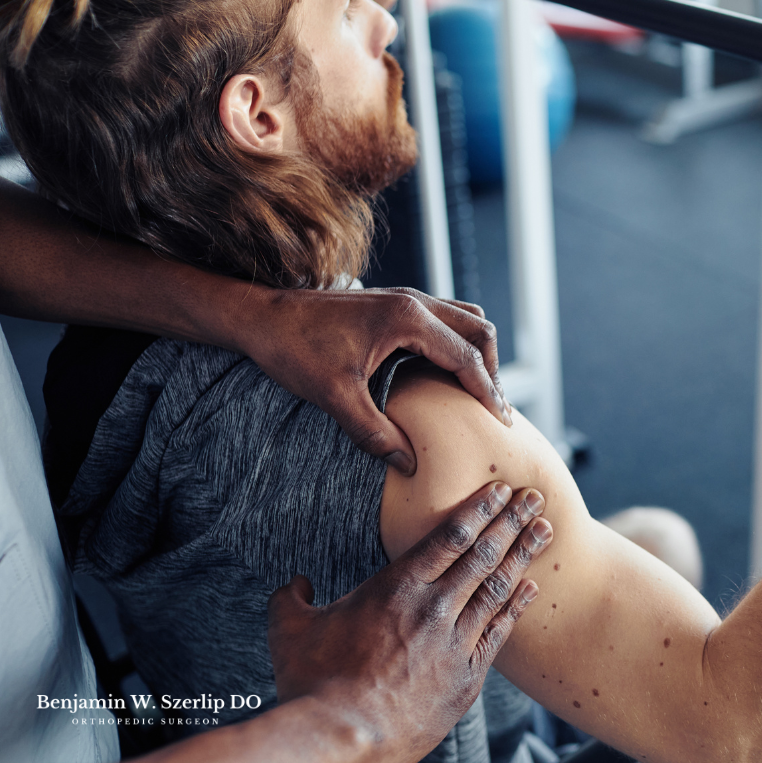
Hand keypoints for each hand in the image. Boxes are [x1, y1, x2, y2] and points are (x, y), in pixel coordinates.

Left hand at [238, 287, 510, 475]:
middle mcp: (413, 301)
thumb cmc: (293, 349)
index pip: (467, 356)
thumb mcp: (334, 397)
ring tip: (477, 392)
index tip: (501, 422)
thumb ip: (374, 432)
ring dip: (478, 353)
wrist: (259, 315)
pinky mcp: (394, 303)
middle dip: (494, 371)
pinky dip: (458, 344)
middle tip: (496, 410)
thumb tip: (409, 464)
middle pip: (479, 330)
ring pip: (466, 319)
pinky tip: (445, 374)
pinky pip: (445, 319)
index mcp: (407, 318)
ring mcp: (405, 298)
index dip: (489, 391)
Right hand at [267, 482, 551, 762]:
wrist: (341, 739)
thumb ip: (294, 597)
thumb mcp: (290, 631)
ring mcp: (454, 643)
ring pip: (497, 589)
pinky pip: (498, 633)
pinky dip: (516, 607)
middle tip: (535, 497)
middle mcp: (432, 608)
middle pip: (483, 554)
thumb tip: (296, 584)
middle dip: (511, 521)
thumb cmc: (313, 685)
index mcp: (395, 588)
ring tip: (544, 531)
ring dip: (523, 556)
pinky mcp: (466, 677)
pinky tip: (531, 589)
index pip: (449, 537)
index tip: (500, 490)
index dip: (479, 509)